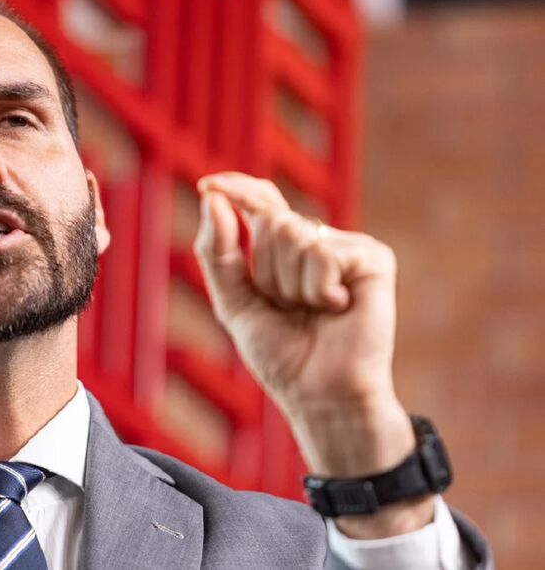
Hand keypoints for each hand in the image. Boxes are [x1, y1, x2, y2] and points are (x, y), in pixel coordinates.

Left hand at [194, 172, 431, 537]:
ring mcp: (346, 246)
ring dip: (291, 285)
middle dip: (267, 270)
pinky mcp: (373, 258)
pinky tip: (339, 309)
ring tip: (313, 312)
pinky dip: (319, 288)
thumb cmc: (282, 356)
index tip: (206, 183)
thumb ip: (217, 252)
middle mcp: (316, 241)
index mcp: (284, 250)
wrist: (320, 395)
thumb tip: (210, 197)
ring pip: (294, 235)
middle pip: (272, 221)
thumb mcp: (234, 303)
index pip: (261, 201)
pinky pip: (323, 252)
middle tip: (288, 307)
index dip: (237, 189)